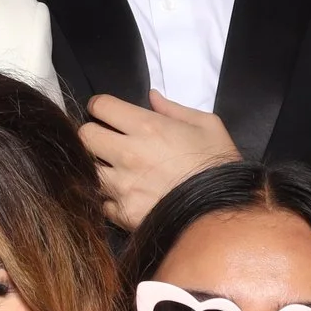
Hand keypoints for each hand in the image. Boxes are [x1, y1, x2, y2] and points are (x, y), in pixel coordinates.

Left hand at [80, 90, 241, 230]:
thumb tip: (152, 97)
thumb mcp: (207, 126)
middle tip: (106, 140)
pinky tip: (125, 195)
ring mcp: (122, 186)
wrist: (226, 212)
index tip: (106, 112)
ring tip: (116, 170)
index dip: (101, 106)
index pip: (100, 106)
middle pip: (84, 136)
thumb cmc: (219, 165)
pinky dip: (109, 199)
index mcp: (147, 127)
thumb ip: (174, 109)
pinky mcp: (123, 213)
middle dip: (93, 134)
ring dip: (98, 167)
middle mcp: (128, 154)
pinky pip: (102, 201)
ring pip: (88, 169)